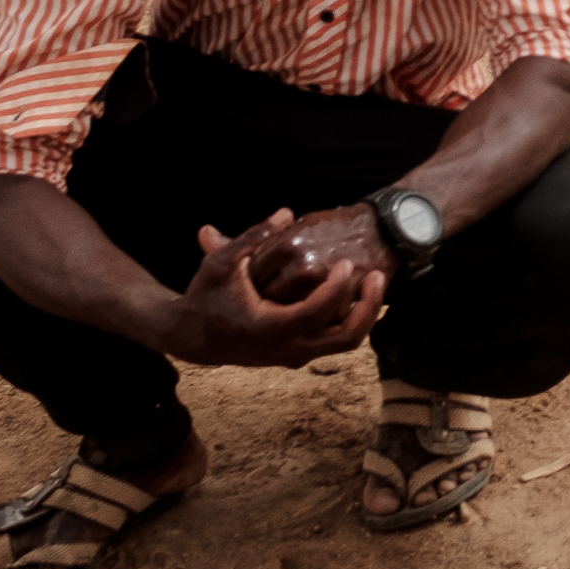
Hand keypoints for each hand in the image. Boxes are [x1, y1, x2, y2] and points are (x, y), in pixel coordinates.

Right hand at [158, 209, 381, 367]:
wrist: (192, 337)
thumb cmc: (205, 295)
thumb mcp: (221, 263)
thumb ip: (251, 237)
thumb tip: (285, 212)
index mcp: (267, 329)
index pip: (315, 313)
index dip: (335, 289)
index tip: (346, 263)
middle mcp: (286, 349)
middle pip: (344, 338)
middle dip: (367, 308)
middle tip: (377, 275)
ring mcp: (295, 356)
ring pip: (345, 344)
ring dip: (364, 315)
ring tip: (374, 281)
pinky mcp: (298, 355)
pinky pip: (334, 341)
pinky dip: (350, 319)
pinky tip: (357, 291)